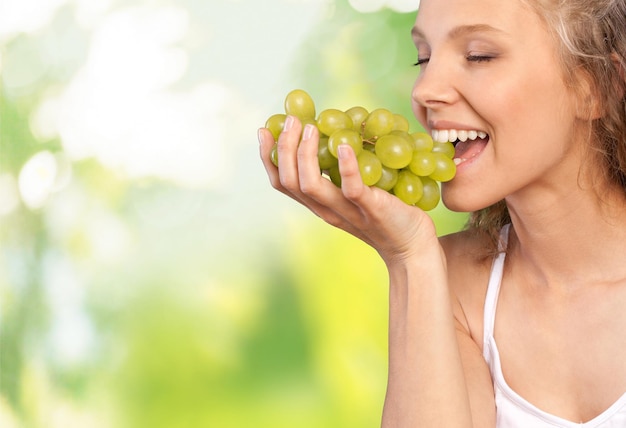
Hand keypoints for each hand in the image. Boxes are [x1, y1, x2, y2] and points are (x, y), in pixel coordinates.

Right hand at [258, 115, 440, 264]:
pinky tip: (343, 145)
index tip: (265, 130)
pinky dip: (346, 167)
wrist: (412, 247)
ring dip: (306, 154)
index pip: (282, 183)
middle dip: (285, 149)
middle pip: (291, 182)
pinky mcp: (371, 209)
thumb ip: (340, 174)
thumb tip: (335, 136)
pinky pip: (352, 189)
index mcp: (319, 205)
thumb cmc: (386, 214)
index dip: (268, 157)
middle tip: (291, 120)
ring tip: (310, 128)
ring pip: (312, 187)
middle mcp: (327, 210)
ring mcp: (347, 211)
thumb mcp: (354, 194)